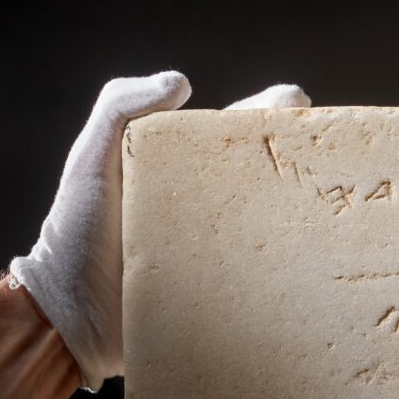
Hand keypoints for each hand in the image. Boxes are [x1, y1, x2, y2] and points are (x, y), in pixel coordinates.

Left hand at [9, 74, 310, 390]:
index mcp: (188, 165)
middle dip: (306, 163)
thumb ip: (119, 106)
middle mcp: (215, 206)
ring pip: (281, 229)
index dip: (275, 112)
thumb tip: (183, 82)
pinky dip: (293, 274)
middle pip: (273, 177)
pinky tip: (312, 264)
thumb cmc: (77, 233)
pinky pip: (271, 282)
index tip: (296, 107)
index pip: (240, 129)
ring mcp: (228, 253)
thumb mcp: (90, 160)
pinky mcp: (234, 297)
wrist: (71, 316)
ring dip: (308, 221)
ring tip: (327, 213)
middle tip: (322, 160)